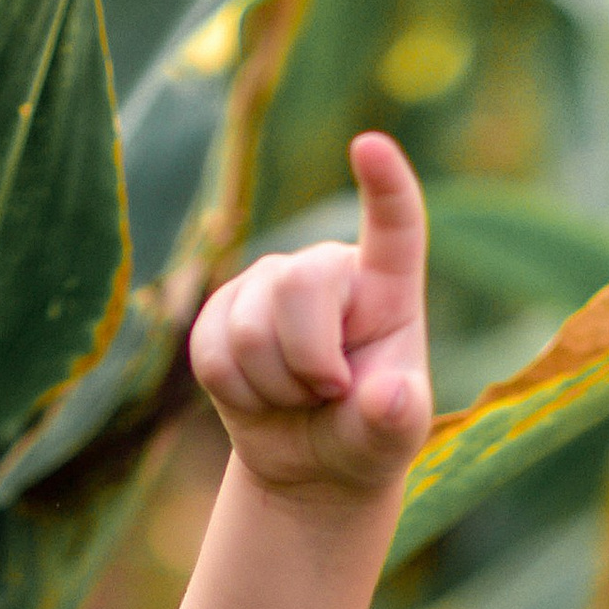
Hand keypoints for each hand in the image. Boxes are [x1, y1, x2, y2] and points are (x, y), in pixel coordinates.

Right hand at [188, 129, 431, 500]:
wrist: (311, 463)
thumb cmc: (365, 437)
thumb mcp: (393, 440)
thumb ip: (397, 419)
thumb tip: (391, 397)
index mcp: (385, 287)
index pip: (393, 227)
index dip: (385, 187)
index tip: (371, 145)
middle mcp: (325, 269)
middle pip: (295, 287)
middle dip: (307, 361)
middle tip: (328, 393)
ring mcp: (268, 284)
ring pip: (248, 330)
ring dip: (274, 387)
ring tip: (297, 397)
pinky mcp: (221, 310)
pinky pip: (211, 354)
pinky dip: (237, 394)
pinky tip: (260, 397)